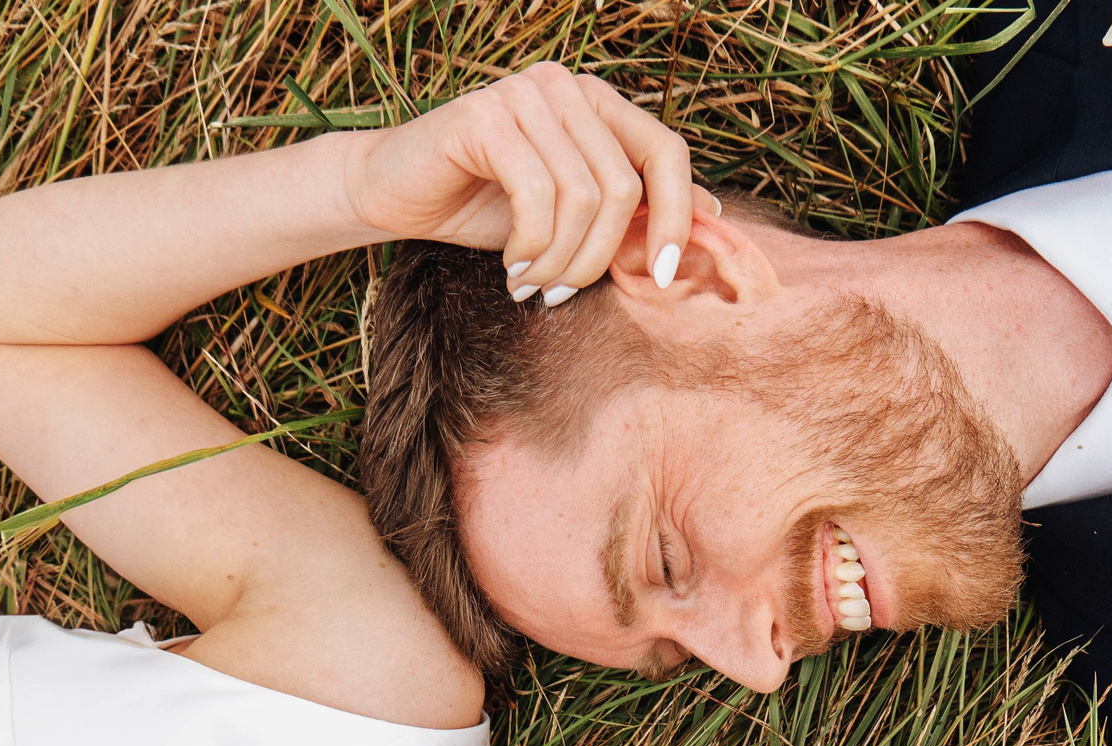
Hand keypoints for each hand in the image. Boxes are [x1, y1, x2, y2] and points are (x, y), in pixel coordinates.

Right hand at [340, 63, 699, 300]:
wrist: (397, 193)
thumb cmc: (486, 207)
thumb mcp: (573, 216)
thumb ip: (635, 209)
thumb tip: (714, 214)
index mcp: (597, 104)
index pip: (666, 152)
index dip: (677, 218)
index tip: (662, 279)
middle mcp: (567, 87)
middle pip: (624, 187)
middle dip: (596, 259)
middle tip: (559, 293)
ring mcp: (526, 93)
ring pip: (583, 198)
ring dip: (559, 260)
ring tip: (530, 281)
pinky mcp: (486, 115)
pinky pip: (538, 196)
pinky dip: (530, 245)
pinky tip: (510, 262)